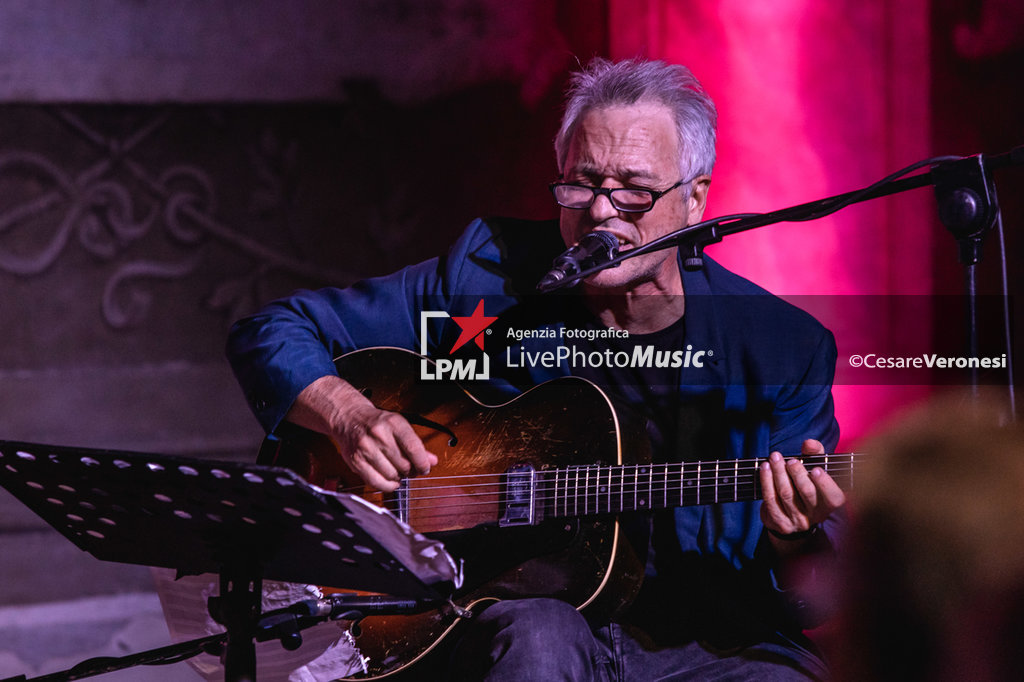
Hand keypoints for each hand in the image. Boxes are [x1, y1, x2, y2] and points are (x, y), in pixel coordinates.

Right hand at [287, 375, 437, 491]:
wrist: (349, 418)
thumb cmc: (376, 423)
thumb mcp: (399, 427)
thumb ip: (417, 445)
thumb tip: (432, 461)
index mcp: (393, 423)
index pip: (414, 448)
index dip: (422, 463)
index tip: (425, 468)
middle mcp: (379, 434)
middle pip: (403, 464)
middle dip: (410, 471)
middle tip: (410, 470)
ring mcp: (365, 448)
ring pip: (391, 475)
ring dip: (398, 478)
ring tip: (398, 472)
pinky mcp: (356, 461)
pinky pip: (376, 482)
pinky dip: (387, 486)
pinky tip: (390, 481)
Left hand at [759, 439, 844, 546]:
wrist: (789, 515)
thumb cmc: (806, 484)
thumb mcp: (815, 469)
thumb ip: (815, 454)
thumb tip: (809, 443)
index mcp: (830, 503)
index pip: (833, 497)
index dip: (825, 484)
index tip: (816, 469)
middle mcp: (816, 515)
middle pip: (807, 493)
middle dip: (798, 474)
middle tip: (791, 460)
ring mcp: (798, 521)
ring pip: (786, 495)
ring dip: (779, 473)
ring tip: (774, 458)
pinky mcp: (780, 523)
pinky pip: (771, 500)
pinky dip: (766, 482)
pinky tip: (765, 468)